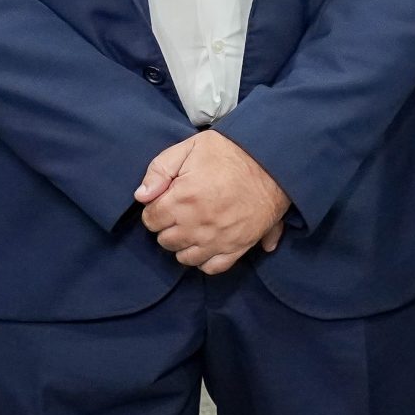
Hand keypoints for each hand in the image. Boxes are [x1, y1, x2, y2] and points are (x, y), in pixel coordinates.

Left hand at [134, 129, 291, 272]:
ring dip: (183, 244)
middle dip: (167, 226)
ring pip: (185, 258)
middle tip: (179, 211)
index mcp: (183, 198)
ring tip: (192, 228)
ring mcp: (219, 239)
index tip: (165, 200)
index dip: (155, 209)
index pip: (151, 220)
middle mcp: (198, 225)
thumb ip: (160, 169)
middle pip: (165, 241)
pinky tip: (206, 245)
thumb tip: (141, 196)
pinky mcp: (238, 247)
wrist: (273, 161)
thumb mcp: (190, 147)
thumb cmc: (230, 151)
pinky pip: (212, 267)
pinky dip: (204, 260)